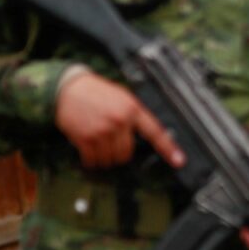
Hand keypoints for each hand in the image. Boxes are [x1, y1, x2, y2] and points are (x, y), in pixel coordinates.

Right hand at [54, 71, 184, 170]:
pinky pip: (93, 160)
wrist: (69, 88)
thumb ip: (134, 114)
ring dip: (104, 157)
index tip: (179, 161)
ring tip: (98, 141)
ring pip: (110, 159)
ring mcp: (103, 131)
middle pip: (127, 153)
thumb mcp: (122, 96)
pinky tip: (88, 148)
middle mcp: (120, 121)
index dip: (168, 148)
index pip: (155, 132)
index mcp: (132, 109)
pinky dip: (90, 159)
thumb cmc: (96, 92)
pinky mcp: (86, 139)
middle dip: (119, 152)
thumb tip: (146, 135)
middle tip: (110, 142)